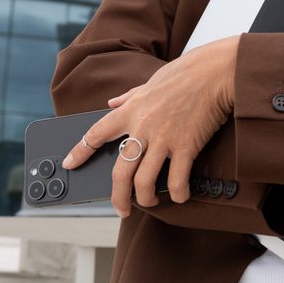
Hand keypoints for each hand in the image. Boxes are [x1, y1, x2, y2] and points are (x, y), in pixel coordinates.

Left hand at [62, 36, 238, 217]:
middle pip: (120, 172)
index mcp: (130, 110)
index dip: (80, 150)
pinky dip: (178, 193)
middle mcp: (142, 127)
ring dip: (145, 199)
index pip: (96, 133)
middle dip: (117, 197)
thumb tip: (112, 103)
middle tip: (121, 209)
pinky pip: (177, 180)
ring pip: (144, 181)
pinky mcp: (186, 146)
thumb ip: (129, 97)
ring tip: (149, 202)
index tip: (70, 163)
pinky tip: (180, 194)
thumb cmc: (184, 75)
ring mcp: (164, 138)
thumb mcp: (149, 83)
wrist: (213, 72)